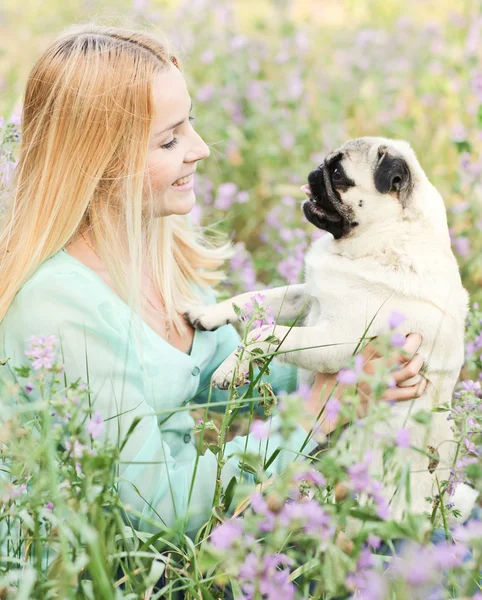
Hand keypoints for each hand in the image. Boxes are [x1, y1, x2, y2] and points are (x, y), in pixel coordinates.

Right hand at [304, 333, 426, 434]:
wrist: (323, 408)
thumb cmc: (327, 382)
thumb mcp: (332, 361)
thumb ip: (346, 350)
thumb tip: (355, 336)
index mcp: (360, 357)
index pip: (384, 340)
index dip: (397, 333)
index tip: (403, 329)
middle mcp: (373, 370)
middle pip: (403, 353)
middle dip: (413, 343)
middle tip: (416, 338)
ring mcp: (381, 386)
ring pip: (410, 371)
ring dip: (418, 362)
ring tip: (419, 358)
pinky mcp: (385, 400)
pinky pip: (411, 392)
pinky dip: (420, 385)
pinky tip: (422, 380)